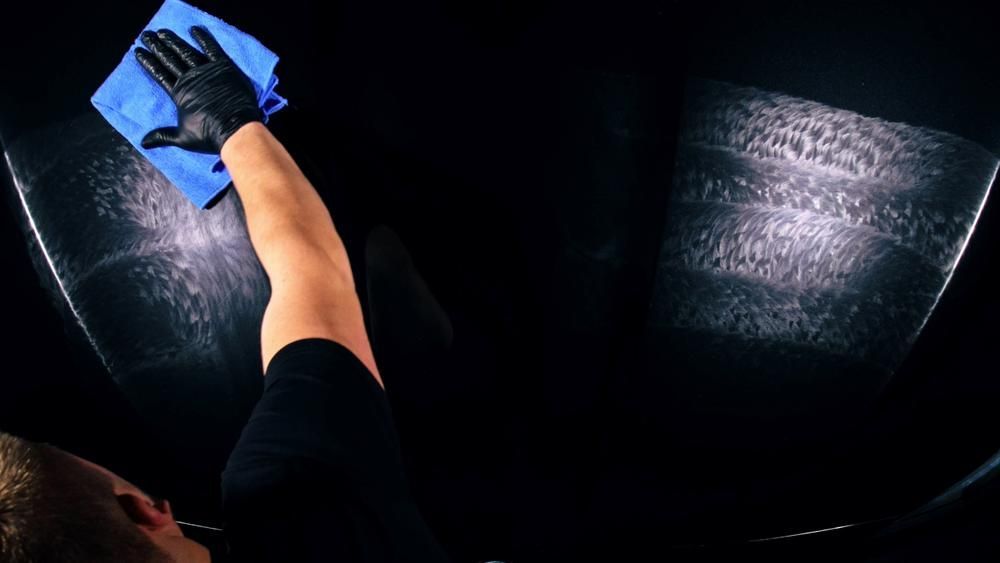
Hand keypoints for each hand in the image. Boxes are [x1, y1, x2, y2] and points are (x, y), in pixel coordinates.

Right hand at [135, 26, 261, 153]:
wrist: (236, 130)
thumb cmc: (210, 136)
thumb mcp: (182, 138)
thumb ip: (163, 136)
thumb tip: (143, 142)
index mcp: (179, 94)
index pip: (160, 74)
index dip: (149, 63)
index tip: (139, 52)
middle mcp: (190, 79)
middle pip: (169, 59)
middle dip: (157, 47)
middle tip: (146, 35)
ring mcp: (207, 72)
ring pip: (186, 52)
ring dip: (173, 41)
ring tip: (162, 32)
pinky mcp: (224, 68)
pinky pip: (212, 49)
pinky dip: (204, 39)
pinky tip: (194, 30)